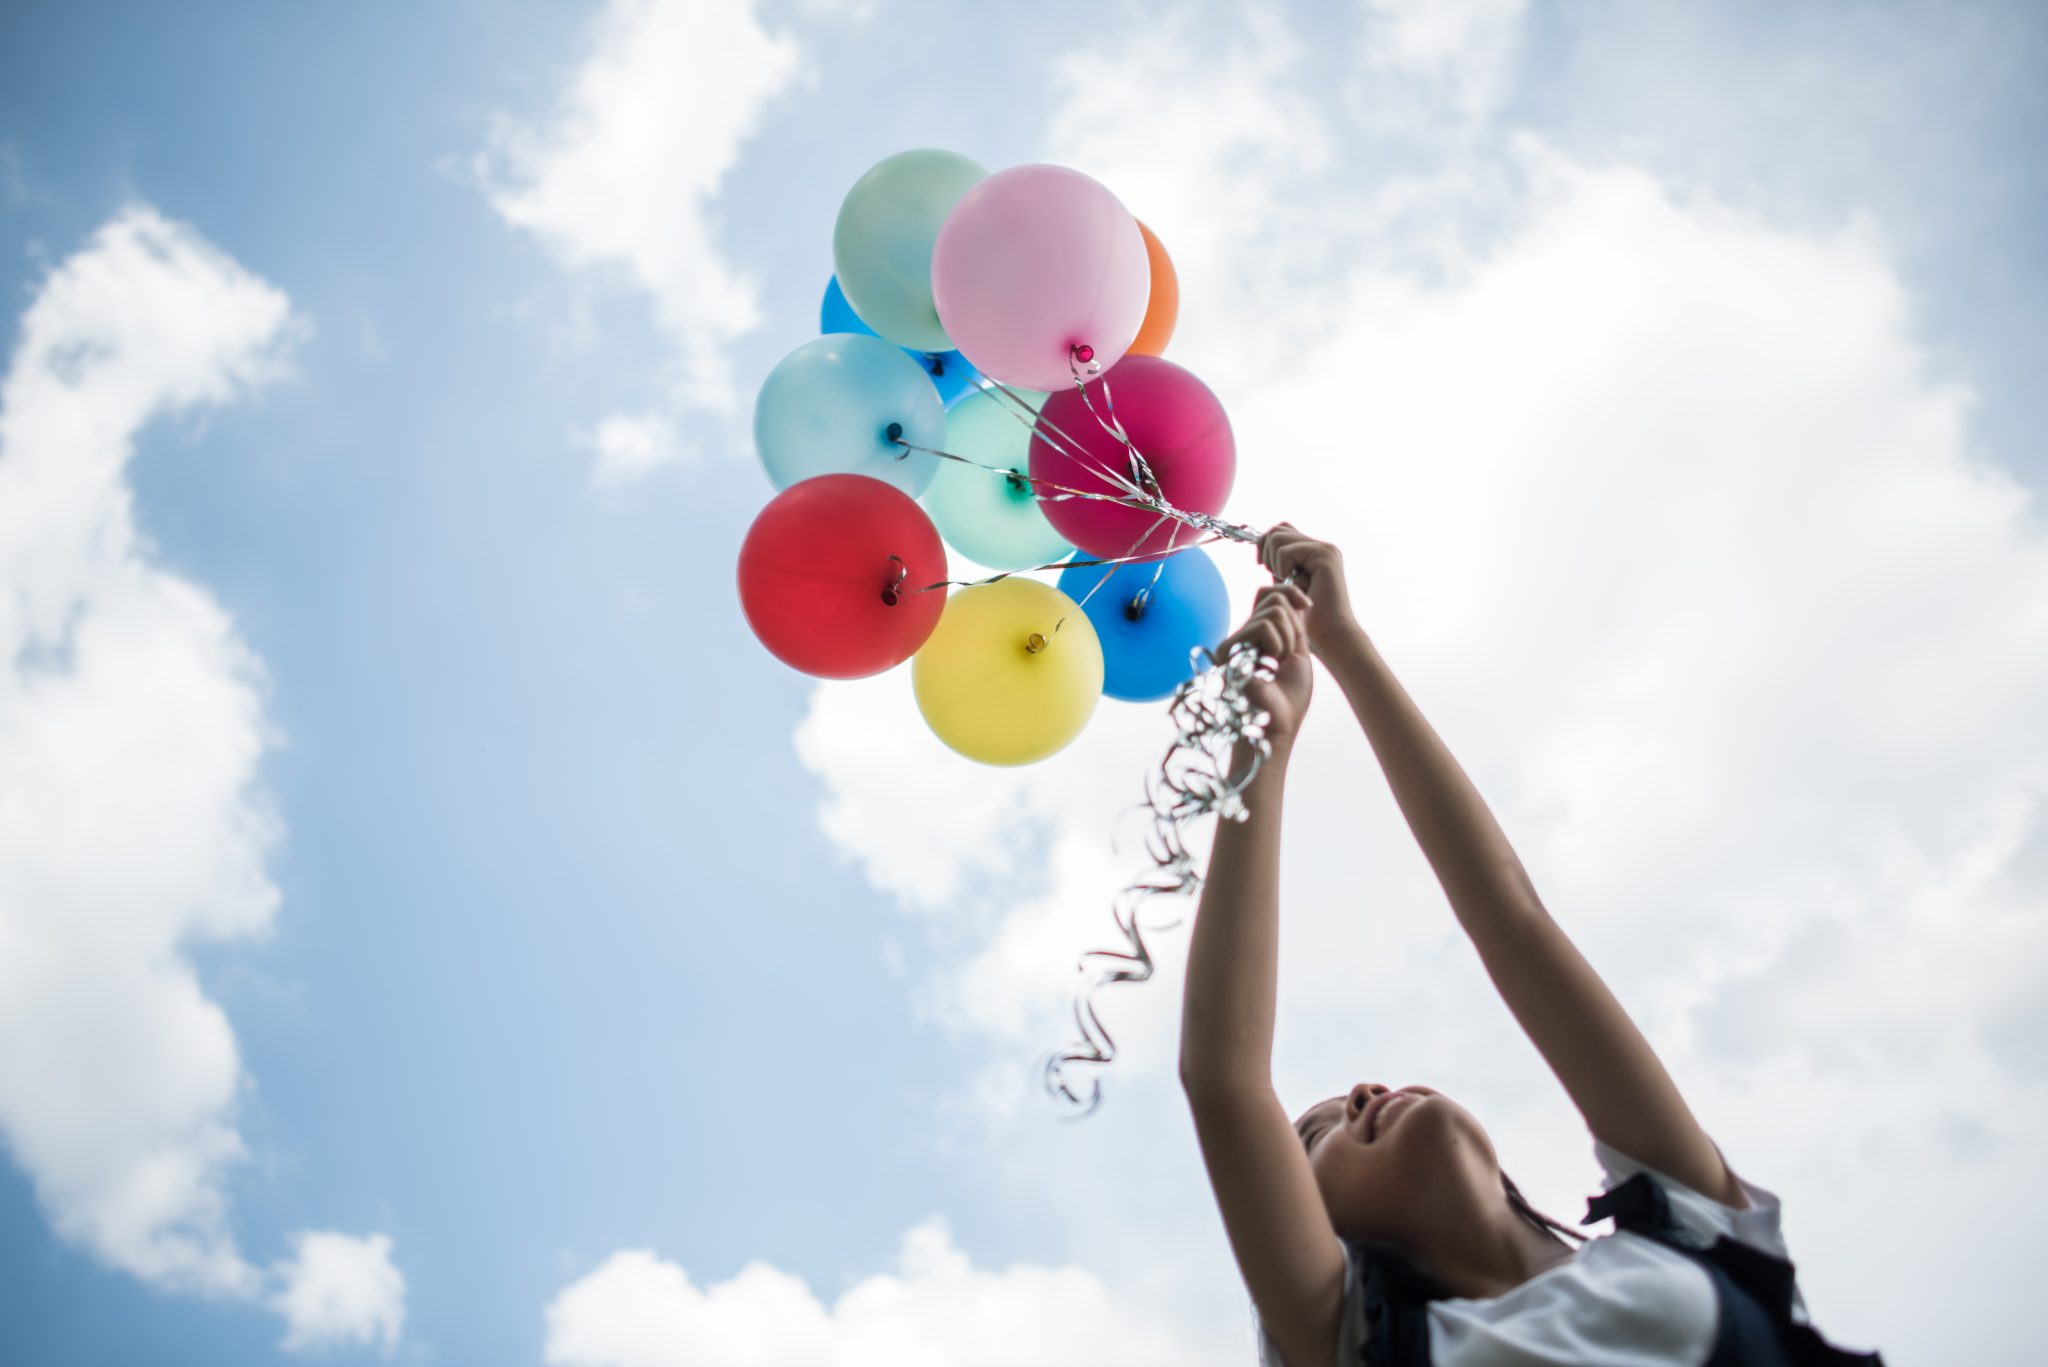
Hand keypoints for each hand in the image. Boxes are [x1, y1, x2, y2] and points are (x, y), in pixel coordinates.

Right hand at [1216, 581, 1313, 743]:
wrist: (1279, 726)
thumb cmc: (1289, 697)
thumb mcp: (1297, 651)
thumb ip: (1292, 623)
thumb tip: (1291, 596)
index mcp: (1257, 635)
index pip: (1269, 594)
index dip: (1290, 592)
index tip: (1307, 605)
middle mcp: (1242, 635)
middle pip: (1273, 598)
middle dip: (1292, 626)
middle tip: (1287, 656)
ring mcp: (1234, 641)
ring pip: (1272, 611)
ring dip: (1287, 640)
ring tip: (1278, 664)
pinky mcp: (1229, 650)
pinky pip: (1263, 626)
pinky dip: (1278, 645)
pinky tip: (1269, 666)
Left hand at [1257, 523, 1357, 654]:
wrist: (1329, 635)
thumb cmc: (1307, 619)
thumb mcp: (1287, 585)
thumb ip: (1279, 564)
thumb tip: (1262, 544)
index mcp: (1315, 552)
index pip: (1281, 530)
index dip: (1266, 545)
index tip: (1264, 567)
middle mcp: (1322, 547)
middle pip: (1278, 529)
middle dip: (1266, 551)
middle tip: (1276, 576)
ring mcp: (1325, 549)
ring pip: (1277, 536)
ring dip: (1273, 561)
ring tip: (1287, 581)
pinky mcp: (1325, 555)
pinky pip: (1285, 551)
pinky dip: (1281, 569)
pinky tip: (1294, 584)